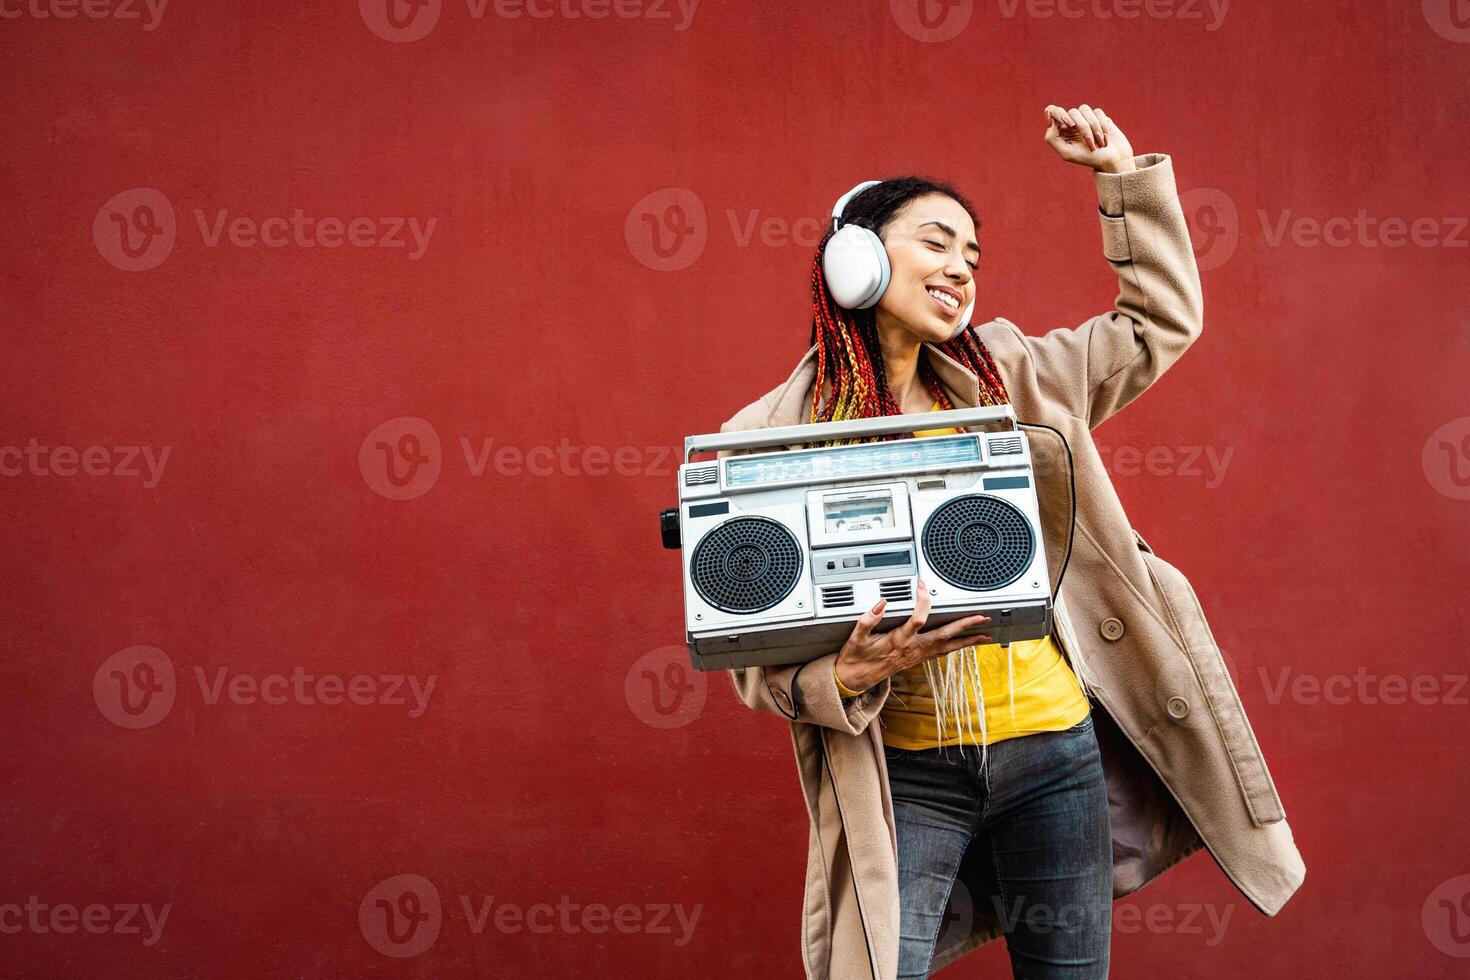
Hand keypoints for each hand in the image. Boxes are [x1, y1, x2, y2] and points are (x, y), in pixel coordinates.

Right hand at [833, 579, 991, 691]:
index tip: (922, 586)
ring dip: (967, 640)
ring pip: (947, 648)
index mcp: (898, 641)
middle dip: (964, 626)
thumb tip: (881, 604)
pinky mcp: (917, 659)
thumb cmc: (856, 658)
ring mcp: (917, 656)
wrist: (855, 679)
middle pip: (944, 636)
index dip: (922, 601)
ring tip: (984, 634)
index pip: (917, 619)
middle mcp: (912, 649)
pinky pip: (942, 653)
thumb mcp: (856, 638)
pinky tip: (964, 645)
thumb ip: (868, 620)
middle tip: (981, 618)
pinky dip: (957, 648)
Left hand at [1043, 104, 1134, 172]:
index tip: (1069, 124)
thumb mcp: (1067, 153)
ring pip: (1085, 110)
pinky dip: (1102, 126)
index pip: (1051, 110)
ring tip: (1100, 144)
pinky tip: (1105, 139)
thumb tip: (1050, 122)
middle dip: (1083, 128)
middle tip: (1090, 143)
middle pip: (1072, 112)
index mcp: (1060, 130)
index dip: (1059, 114)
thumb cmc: (1088, 159)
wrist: (1113, 160)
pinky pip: (1097, 112)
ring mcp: (1085, 117)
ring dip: (1094, 128)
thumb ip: (1052, 138)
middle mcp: (1071, 121)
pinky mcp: (1098, 115)